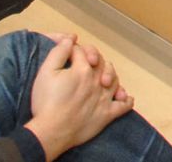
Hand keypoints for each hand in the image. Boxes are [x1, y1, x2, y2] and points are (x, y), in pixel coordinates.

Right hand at [24, 34, 133, 158]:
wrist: (50, 131)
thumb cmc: (46, 102)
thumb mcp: (45, 73)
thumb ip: (59, 53)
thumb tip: (72, 39)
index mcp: (84, 69)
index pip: (83, 52)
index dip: (75, 51)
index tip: (68, 54)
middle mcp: (99, 81)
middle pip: (102, 64)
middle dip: (95, 61)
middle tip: (85, 66)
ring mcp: (106, 98)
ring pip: (115, 81)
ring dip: (110, 77)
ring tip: (103, 79)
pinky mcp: (108, 115)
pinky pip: (123, 106)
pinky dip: (125, 100)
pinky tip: (124, 97)